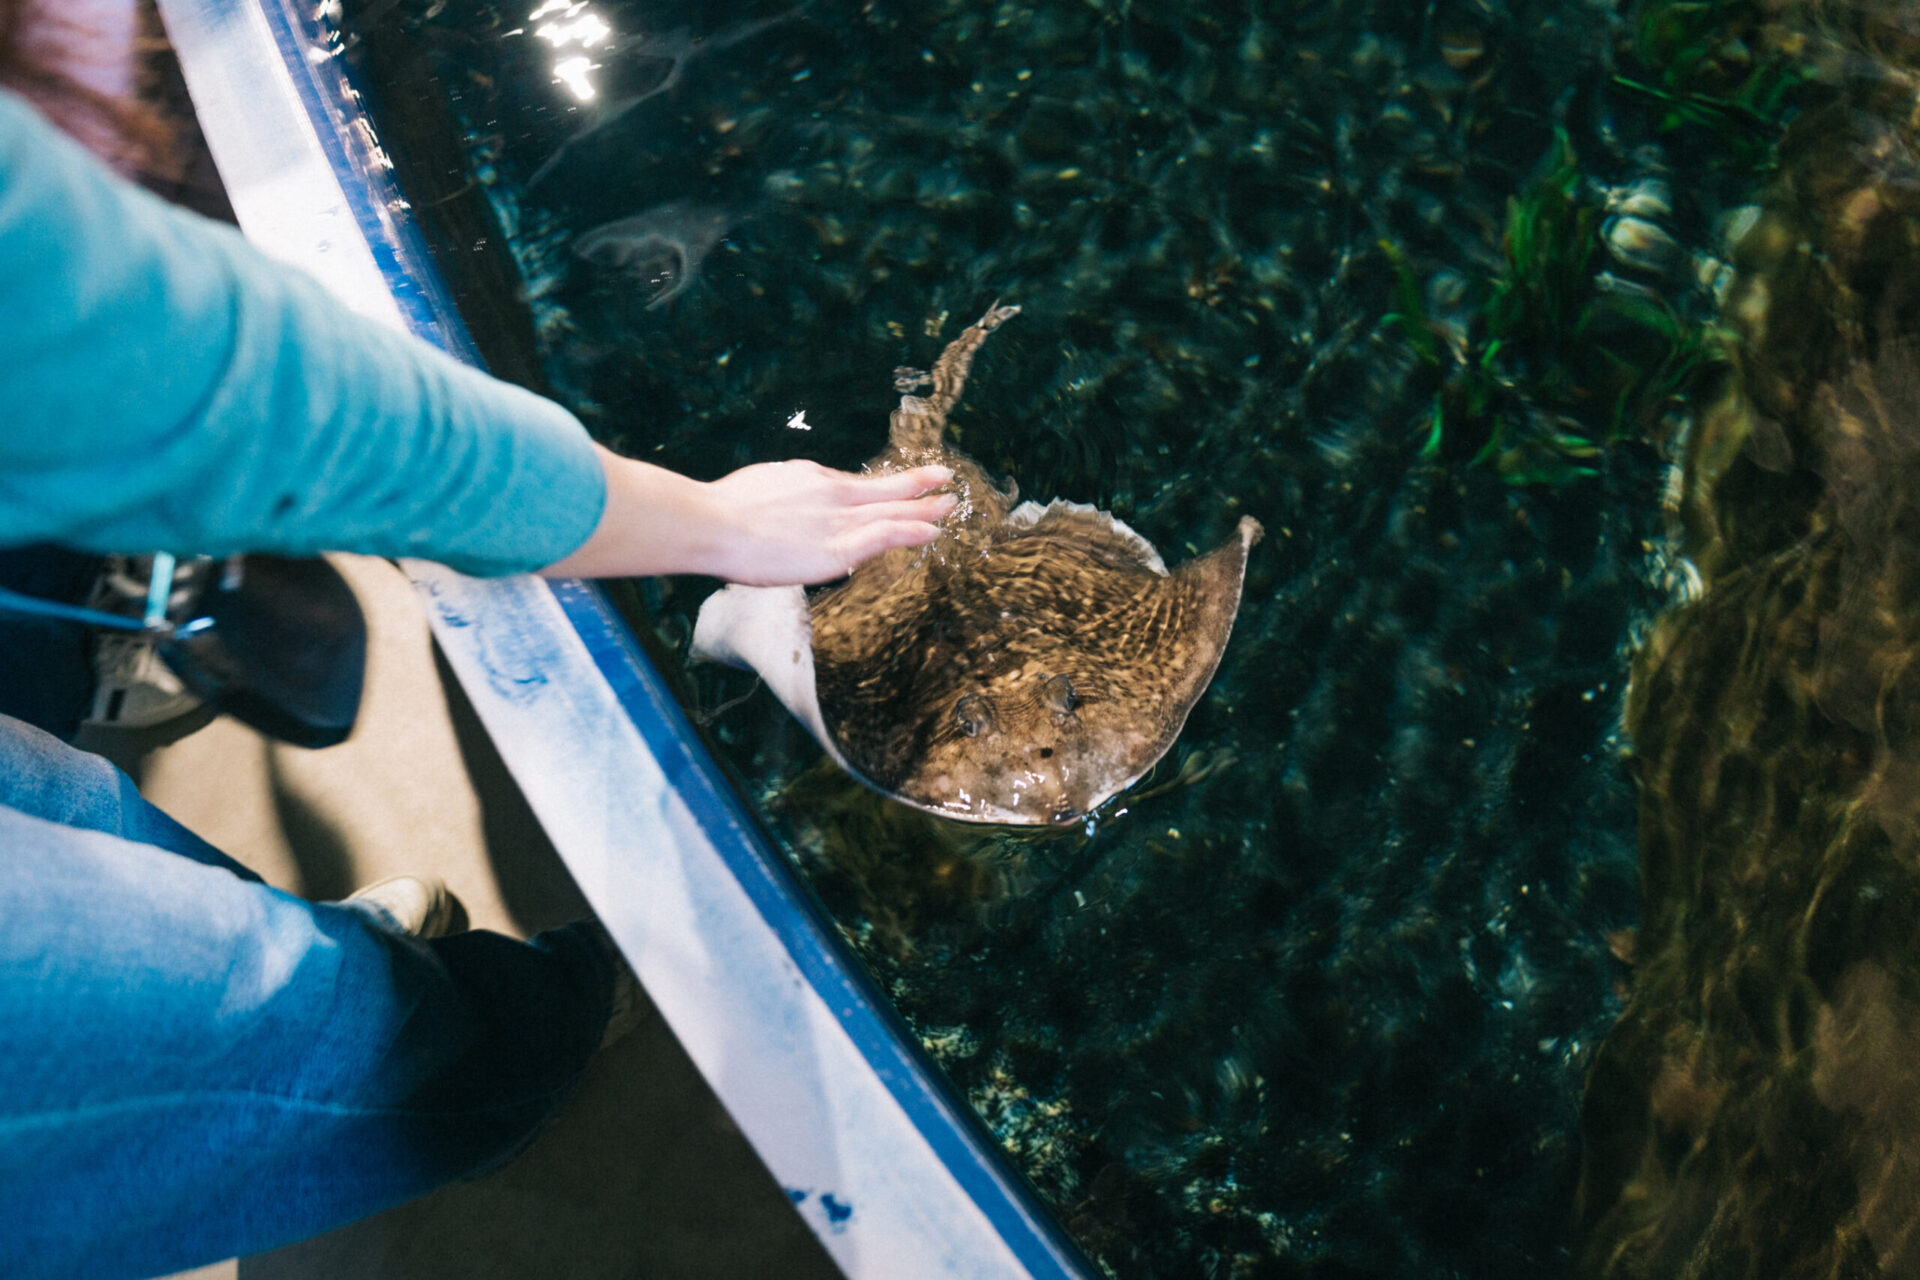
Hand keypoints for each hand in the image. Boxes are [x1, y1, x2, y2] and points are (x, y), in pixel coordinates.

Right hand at [540, 445, 954, 584]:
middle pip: (881, 489)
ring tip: (948, 506)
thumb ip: (766, 506)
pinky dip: (912, 532)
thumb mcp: (747, 497)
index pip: (848, 487)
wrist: (711, 524)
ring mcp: (837, 519)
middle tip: (942, 478)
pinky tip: (933, 531)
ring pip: (892, 511)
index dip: (873, 488)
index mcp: (805, 481)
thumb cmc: (715, 516)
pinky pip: (886, 536)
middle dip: (913, 485)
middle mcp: (829, 494)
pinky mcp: (840, 546)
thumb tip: (758, 518)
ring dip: (923, 508)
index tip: (889, 486)